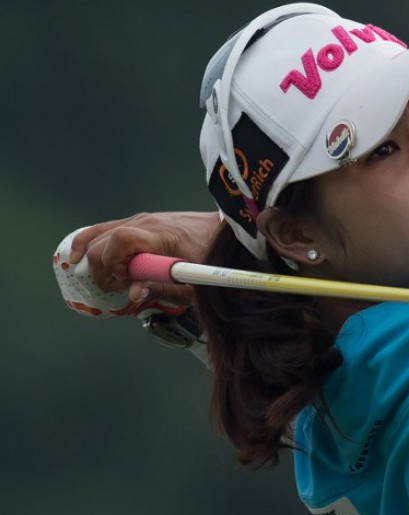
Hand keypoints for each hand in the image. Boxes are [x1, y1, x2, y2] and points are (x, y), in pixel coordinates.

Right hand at [68, 212, 219, 305]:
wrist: (223, 232)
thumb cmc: (211, 259)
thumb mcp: (192, 284)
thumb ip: (161, 289)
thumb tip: (132, 294)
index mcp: (162, 236)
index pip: (120, 241)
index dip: (113, 264)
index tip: (124, 282)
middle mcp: (147, 223)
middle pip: (103, 241)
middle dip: (101, 268)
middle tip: (117, 287)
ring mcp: (141, 219)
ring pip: (98, 233)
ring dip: (94, 258)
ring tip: (105, 277)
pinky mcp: (140, 221)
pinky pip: (105, 229)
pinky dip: (91, 242)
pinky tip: (79, 256)